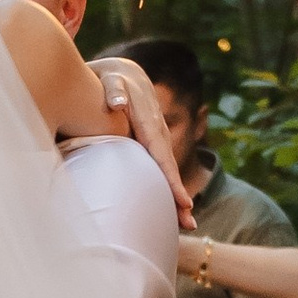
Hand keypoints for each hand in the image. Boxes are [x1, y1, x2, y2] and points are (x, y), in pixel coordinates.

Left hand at [101, 54, 193, 229]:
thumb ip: (112, 89)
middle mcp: (158, 132)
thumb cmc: (109, 77)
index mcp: (147, 120)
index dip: (170, 178)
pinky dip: (168, 187)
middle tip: (188, 223)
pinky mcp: (154, 144)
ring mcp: (158, 139)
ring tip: (185, 226)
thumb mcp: (109, 78)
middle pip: (169, 168)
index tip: (181, 201)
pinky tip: (173, 209)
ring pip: (167, 171)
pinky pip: (162, 167)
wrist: (123, 71)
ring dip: (176, 197)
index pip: (159, 153)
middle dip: (179, 196)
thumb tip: (117, 103)